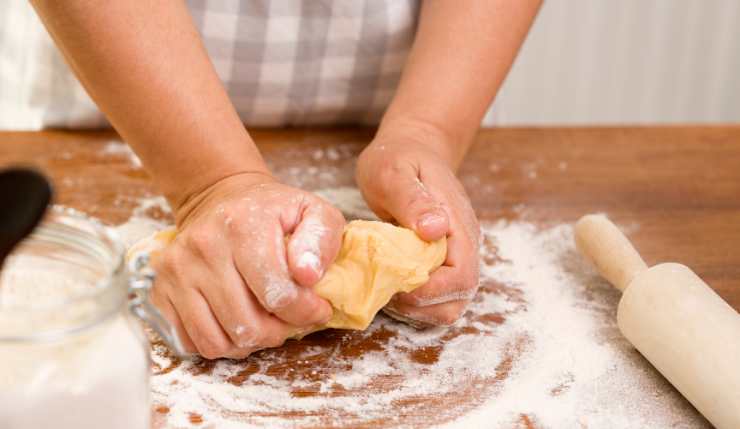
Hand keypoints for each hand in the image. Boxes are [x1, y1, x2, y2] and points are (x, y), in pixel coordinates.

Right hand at [150, 173, 344, 358]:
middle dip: (277, 332)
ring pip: (216, 342)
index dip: (306, 312)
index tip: (317, 308)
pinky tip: (234, 321)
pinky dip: (218, 342)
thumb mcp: (312, 211)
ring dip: (247, 342)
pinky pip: (190, 342)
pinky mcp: (160, 289)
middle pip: (247, 325)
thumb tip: (309, 275)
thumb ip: (322, 239)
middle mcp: (202, 248)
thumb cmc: (272, 211)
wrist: (222, 199)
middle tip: (288, 319)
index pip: (278, 295)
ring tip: (263, 323)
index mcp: (242, 227)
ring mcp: (176, 271)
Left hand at [356, 128, 479, 325]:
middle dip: (422, 305)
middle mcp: (463, 246)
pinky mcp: (441, 262)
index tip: (395, 283)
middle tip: (386, 290)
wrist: (410, 147)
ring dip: (418, 308)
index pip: (461, 277)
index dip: (430, 291)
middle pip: (458, 298)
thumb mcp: (395, 171)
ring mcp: (454, 255)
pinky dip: (414, 302)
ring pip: (448, 304)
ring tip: (386, 289)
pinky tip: (390, 284)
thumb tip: (436, 229)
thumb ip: (413, 199)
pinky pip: (435, 296)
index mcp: (458, 226)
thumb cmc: (399, 157)